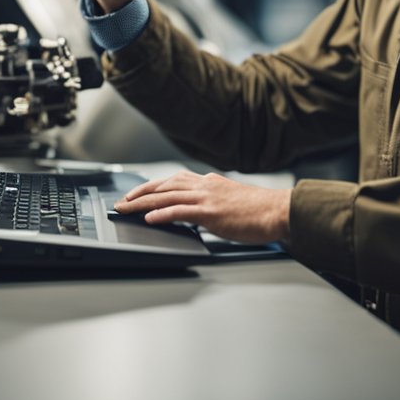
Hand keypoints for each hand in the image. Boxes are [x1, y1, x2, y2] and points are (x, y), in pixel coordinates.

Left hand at [114, 171, 290, 244]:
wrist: (277, 211)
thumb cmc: (258, 210)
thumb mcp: (229, 200)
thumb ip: (211, 203)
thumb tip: (196, 214)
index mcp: (208, 182)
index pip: (172, 180)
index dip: (151, 186)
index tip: (137, 193)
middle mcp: (204, 185)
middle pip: (163, 185)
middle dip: (139, 193)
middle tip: (122, 201)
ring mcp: (206, 197)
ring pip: (166, 196)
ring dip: (143, 203)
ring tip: (126, 209)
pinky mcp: (210, 212)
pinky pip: (180, 211)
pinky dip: (162, 213)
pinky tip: (149, 218)